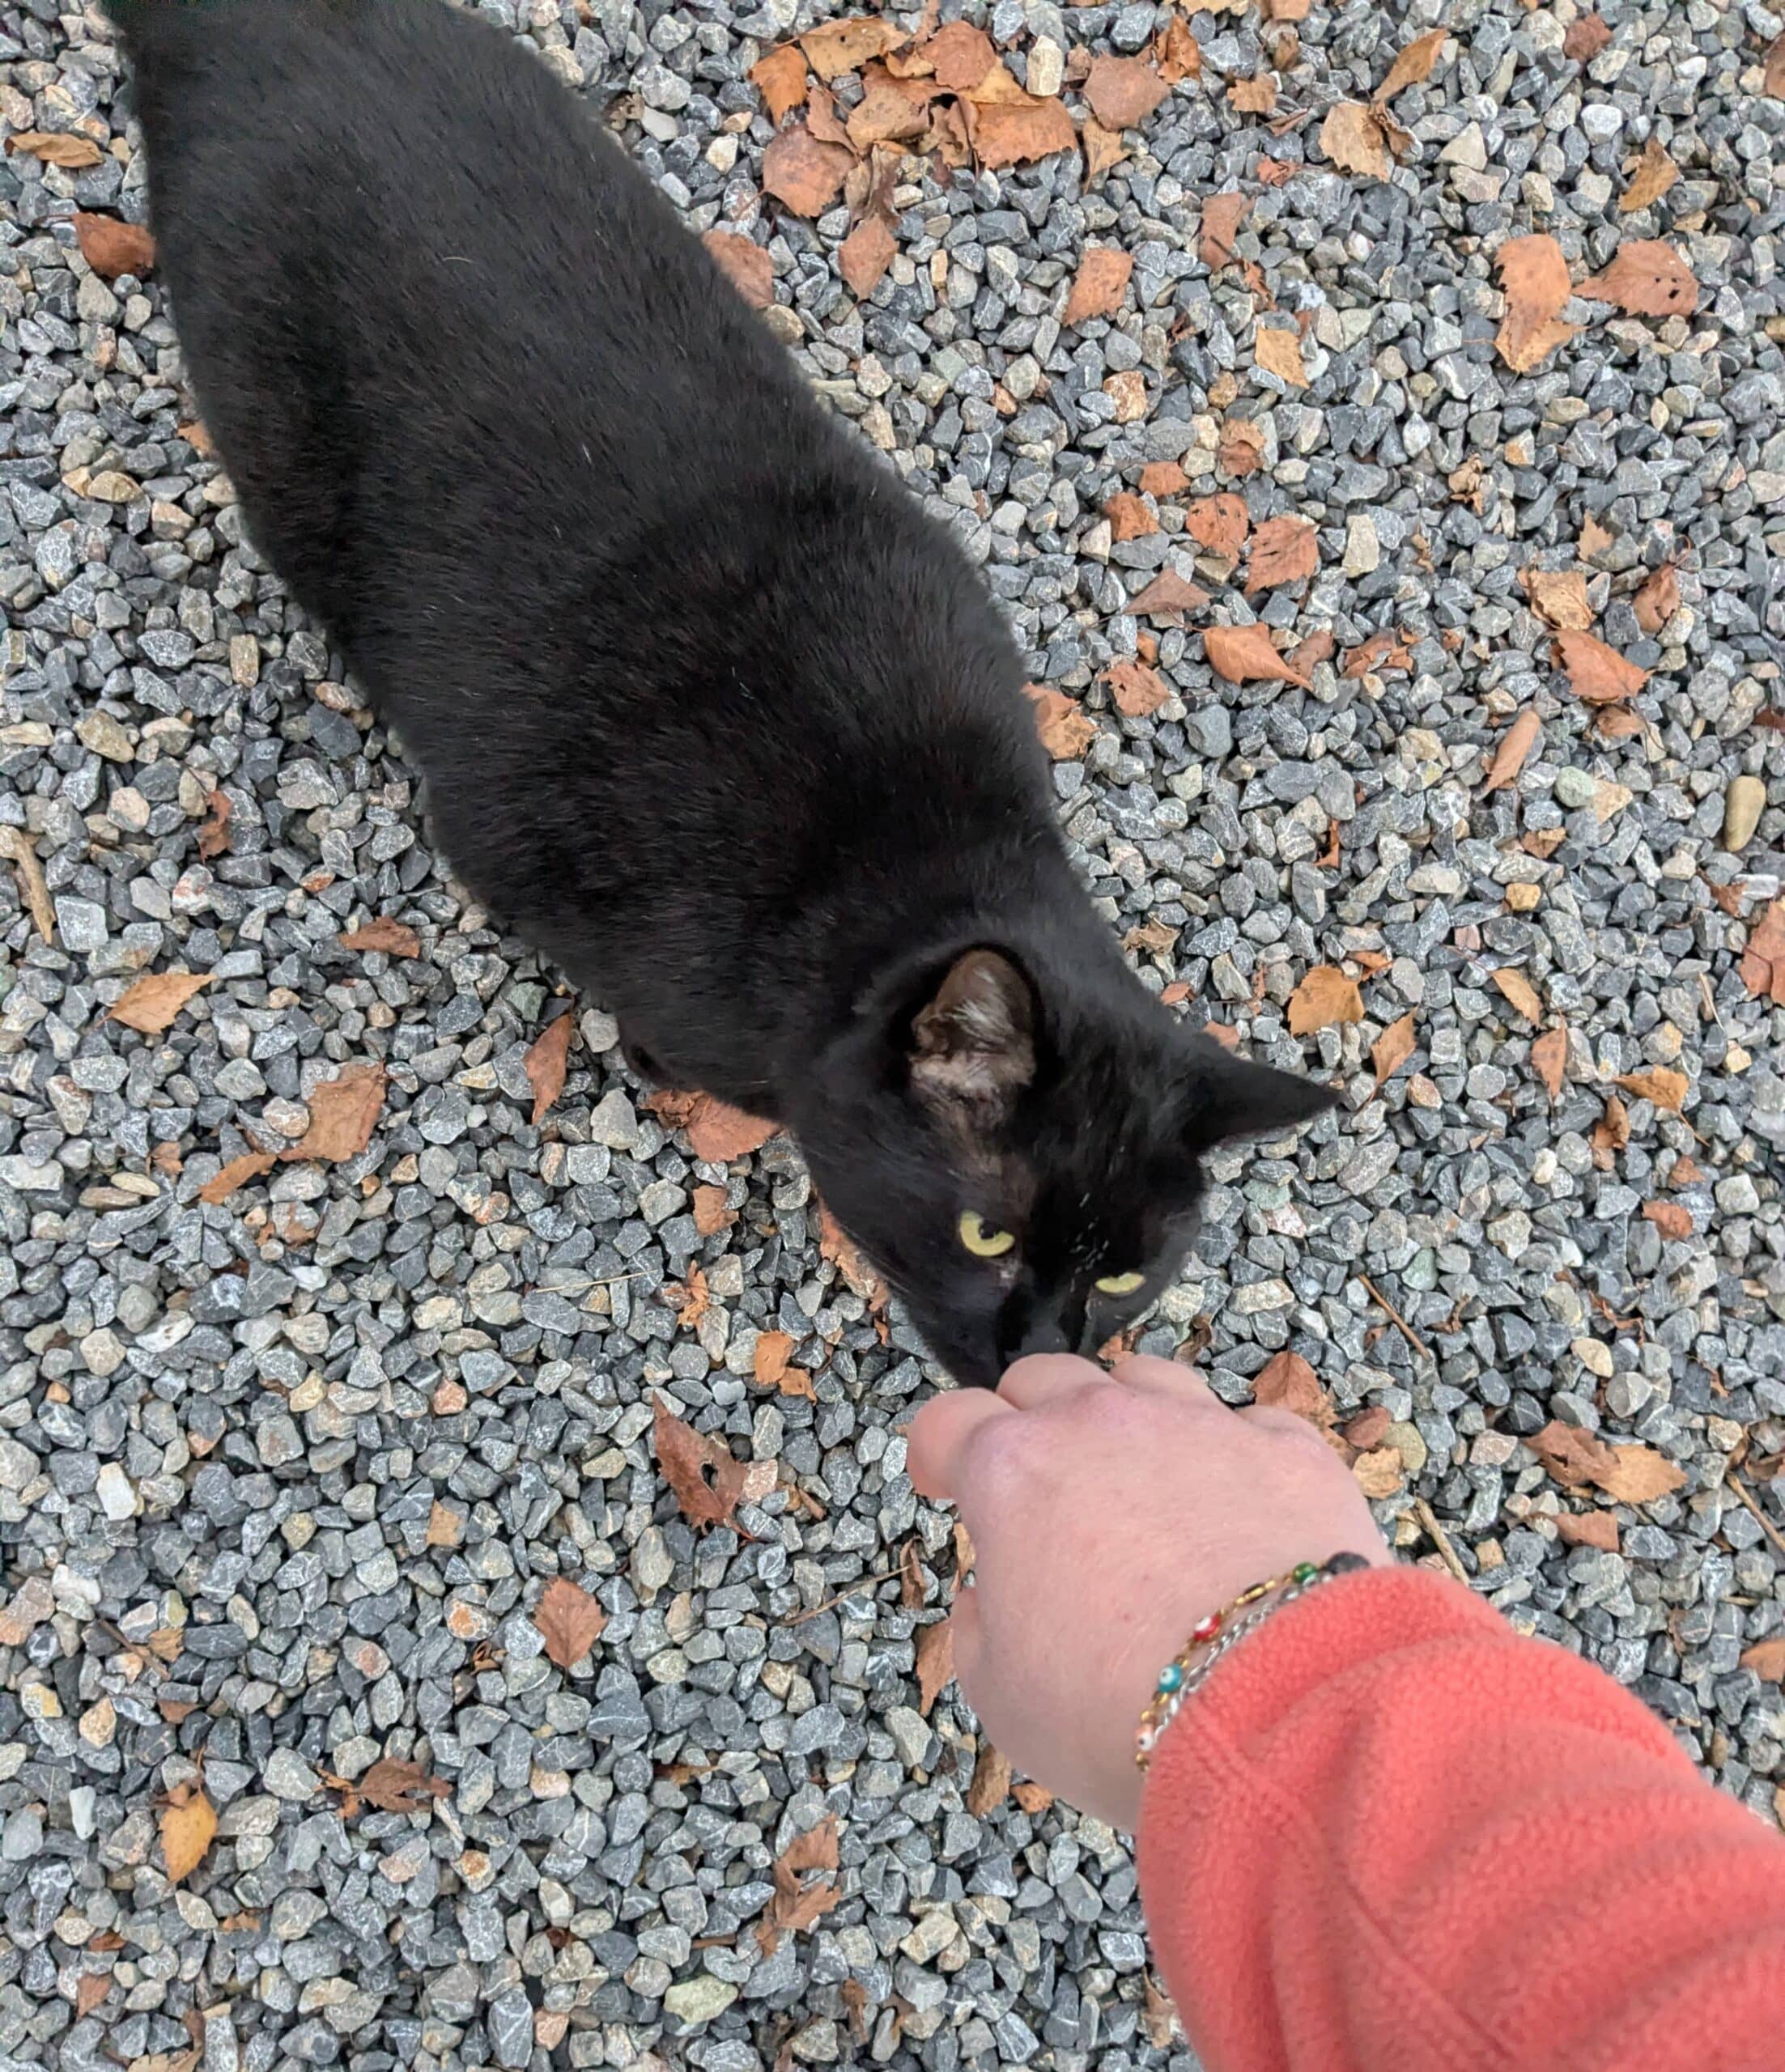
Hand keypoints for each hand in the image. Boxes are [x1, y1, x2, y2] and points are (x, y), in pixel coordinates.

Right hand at [905, 1353, 1391, 1831]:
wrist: (1278, 1713)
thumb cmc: (1118, 1712)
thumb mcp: (1001, 1696)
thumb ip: (979, 1629)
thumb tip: (988, 1598)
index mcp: (1013, 1472)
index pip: (948, 1421)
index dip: (938, 1452)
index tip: (943, 1480)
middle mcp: (1101, 1424)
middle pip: (1044, 1381)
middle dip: (1028, 1421)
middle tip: (1039, 1487)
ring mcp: (1199, 1424)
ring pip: (1143, 1379)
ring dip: (1126, 1419)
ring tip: (1138, 1484)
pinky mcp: (1287, 1450)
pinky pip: (1246, 1425)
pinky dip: (1230, 1456)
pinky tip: (1235, 1509)